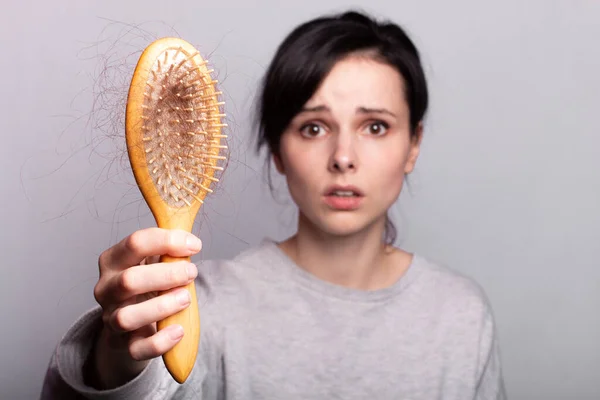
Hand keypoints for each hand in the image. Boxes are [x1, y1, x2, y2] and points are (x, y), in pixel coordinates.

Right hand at [90, 227, 200, 387]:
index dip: (168, 241)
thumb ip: (169, 249)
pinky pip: (137, 348)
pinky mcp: (123, 344)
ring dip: (161, 306)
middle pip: (129, 281)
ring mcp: (111, 318)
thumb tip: (192, 239)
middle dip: (166, 275)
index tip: (195, 245)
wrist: (132, 322)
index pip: (135, 243)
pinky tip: (178, 330)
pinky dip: (160, 341)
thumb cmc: (149, 283)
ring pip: (127, 317)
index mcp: (113, 261)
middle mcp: (106, 289)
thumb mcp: (154, 261)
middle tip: (192, 272)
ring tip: (186, 298)